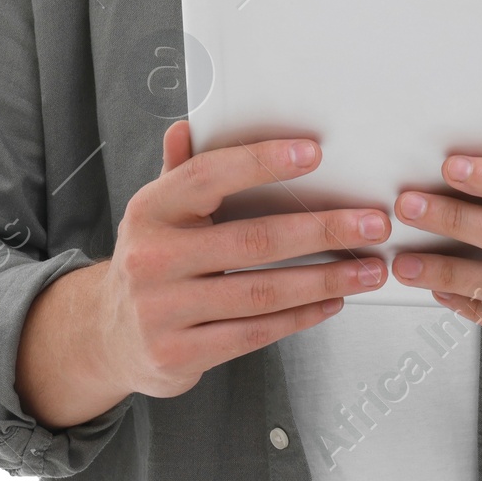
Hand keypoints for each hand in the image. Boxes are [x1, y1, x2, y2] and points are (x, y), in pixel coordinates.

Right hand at [15, 120, 387, 426]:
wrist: (108, 337)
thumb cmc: (153, 261)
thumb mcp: (157, 212)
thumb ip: (180, 171)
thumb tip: (189, 127)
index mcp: (151, 210)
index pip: (210, 176)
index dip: (262, 162)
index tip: (313, 153)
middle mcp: (154, 258)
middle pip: (254, 240)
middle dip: (323, 230)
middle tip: (373, 223)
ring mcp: (164, 310)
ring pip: (263, 293)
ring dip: (326, 280)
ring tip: (369, 268)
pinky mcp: (179, 353)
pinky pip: (255, 333)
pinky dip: (301, 317)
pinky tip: (333, 302)